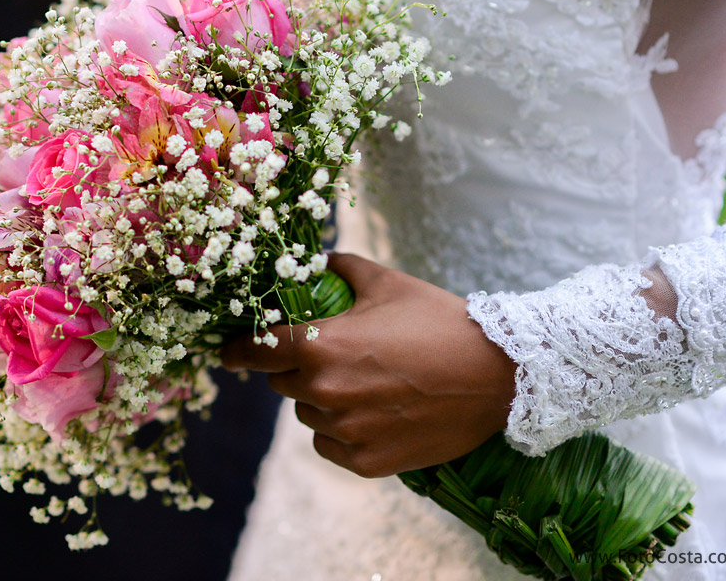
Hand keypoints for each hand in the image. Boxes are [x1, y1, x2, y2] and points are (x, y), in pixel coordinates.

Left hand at [222, 253, 516, 477]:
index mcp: (321, 347)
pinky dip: (341, 431)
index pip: (257, 351)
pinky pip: (330, 445)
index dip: (239, 350)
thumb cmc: (440, 321)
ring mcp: (346, 432)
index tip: (227, 352)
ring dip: (321, 401)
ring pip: (307, 415)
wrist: (498, 376)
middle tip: (335, 355)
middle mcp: (325, 393)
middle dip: (298, 368)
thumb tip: (312, 262)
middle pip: (283, 382)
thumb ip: (339, 268)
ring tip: (366, 383)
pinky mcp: (367, 463)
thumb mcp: (387, 282)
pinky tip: (374, 413)